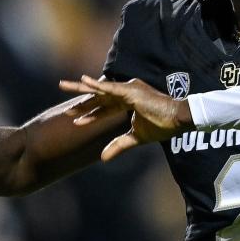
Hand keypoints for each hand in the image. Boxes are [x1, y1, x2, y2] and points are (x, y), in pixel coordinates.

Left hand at [58, 75, 193, 160]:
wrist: (178, 120)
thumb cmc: (162, 126)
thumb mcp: (136, 138)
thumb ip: (119, 145)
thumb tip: (102, 158)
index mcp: (128, 101)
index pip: (105, 107)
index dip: (90, 114)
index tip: (75, 120)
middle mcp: (126, 93)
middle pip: (98, 95)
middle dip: (80, 98)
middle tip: (61, 90)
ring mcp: (128, 90)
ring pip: (100, 90)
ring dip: (81, 89)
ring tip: (63, 85)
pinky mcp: (131, 91)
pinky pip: (110, 89)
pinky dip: (96, 85)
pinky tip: (83, 81)